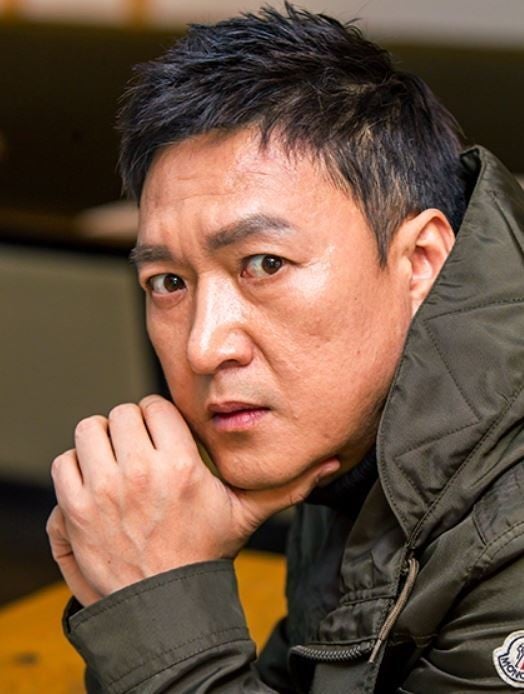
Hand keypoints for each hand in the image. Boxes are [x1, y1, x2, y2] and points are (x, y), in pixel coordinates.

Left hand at [47, 395, 338, 605]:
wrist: (163, 604)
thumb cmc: (204, 554)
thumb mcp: (247, 516)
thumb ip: (286, 486)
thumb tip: (334, 463)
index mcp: (182, 465)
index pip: (154, 406)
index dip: (157, 420)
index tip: (162, 439)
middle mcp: (140, 472)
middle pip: (119, 413)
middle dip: (129, 428)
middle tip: (139, 451)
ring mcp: (104, 490)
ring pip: (89, 430)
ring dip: (100, 444)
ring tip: (117, 465)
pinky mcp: (77, 510)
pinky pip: (66, 462)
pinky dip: (77, 468)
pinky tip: (97, 485)